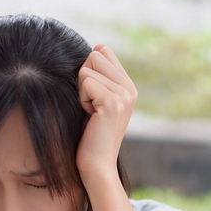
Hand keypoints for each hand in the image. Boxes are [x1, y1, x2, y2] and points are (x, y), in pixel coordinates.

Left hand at [76, 45, 136, 189]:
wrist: (96, 164)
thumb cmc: (90, 134)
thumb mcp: (96, 99)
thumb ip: (99, 75)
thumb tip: (98, 46)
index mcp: (129, 86)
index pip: (103, 53)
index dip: (89, 71)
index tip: (92, 97)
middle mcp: (130, 89)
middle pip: (94, 57)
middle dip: (83, 79)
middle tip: (90, 105)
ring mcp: (124, 95)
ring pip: (87, 69)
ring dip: (81, 91)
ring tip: (90, 112)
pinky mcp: (113, 103)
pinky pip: (86, 81)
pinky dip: (81, 98)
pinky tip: (90, 116)